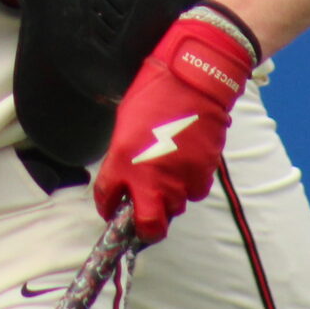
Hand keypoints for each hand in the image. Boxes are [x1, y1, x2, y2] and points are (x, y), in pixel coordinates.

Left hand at [93, 13, 253, 242]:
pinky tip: (187, 164)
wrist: (193, 81)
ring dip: (170, 198)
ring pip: (175, 207)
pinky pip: (194, 191)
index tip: (112, 209)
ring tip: (169, 174)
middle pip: (149, 226)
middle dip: (146, 227)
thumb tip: (126, 175)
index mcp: (121, 161)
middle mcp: (148, 178)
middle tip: (145, 217)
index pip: (107, 199)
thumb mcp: (125, 124)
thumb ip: (123, 156)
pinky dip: (190, 184)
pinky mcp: (202, 175)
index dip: (108, 207)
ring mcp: (178, 179)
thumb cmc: (156, 94)